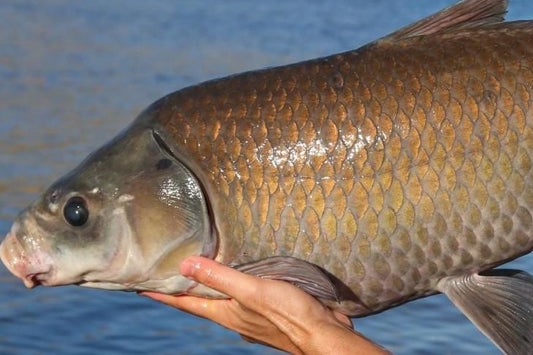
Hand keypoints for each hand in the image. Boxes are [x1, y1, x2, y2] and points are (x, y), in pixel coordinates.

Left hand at [142, 257, 388, 354]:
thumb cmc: (289, 315)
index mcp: (225, 313)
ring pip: (224, 297)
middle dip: (184, 287)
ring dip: (210, 284)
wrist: (324, 336)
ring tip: (200, 266)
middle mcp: (235, 316)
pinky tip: (244, 273)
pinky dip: (236, 283)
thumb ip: (221, 278)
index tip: (139, 284)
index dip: (163, 292)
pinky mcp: (272, 309)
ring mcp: (253, 315)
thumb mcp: (252, 292)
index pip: (186, 301)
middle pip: (201, 301)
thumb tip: (185, 264)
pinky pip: (246, 295)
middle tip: (167, 269)